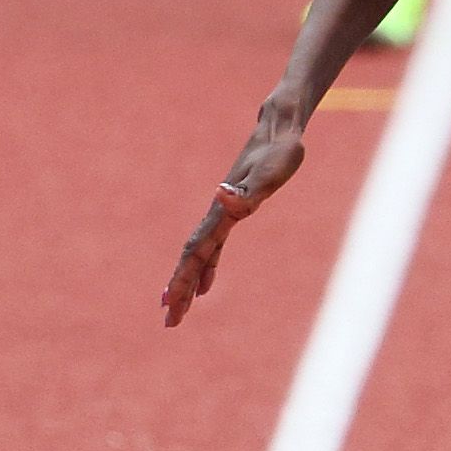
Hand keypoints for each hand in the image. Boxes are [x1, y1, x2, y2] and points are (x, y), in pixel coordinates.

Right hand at [163, 100, 309, 325]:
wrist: (280, 128)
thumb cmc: (281, 151)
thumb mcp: (271, 172)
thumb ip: (247, 189)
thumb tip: (221, 195)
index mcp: (223, 212)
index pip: (197, 253)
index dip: (183, 279)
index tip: (170, 304)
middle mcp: (218, 215)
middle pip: (191, 259)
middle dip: (179, 291)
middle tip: (169, 322)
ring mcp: (224, 214)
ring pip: (199, 256)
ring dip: (188, 283)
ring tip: (177, 309)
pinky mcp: (234, 211)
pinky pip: (213, 249)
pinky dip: (207, 269)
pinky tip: (207, 286)